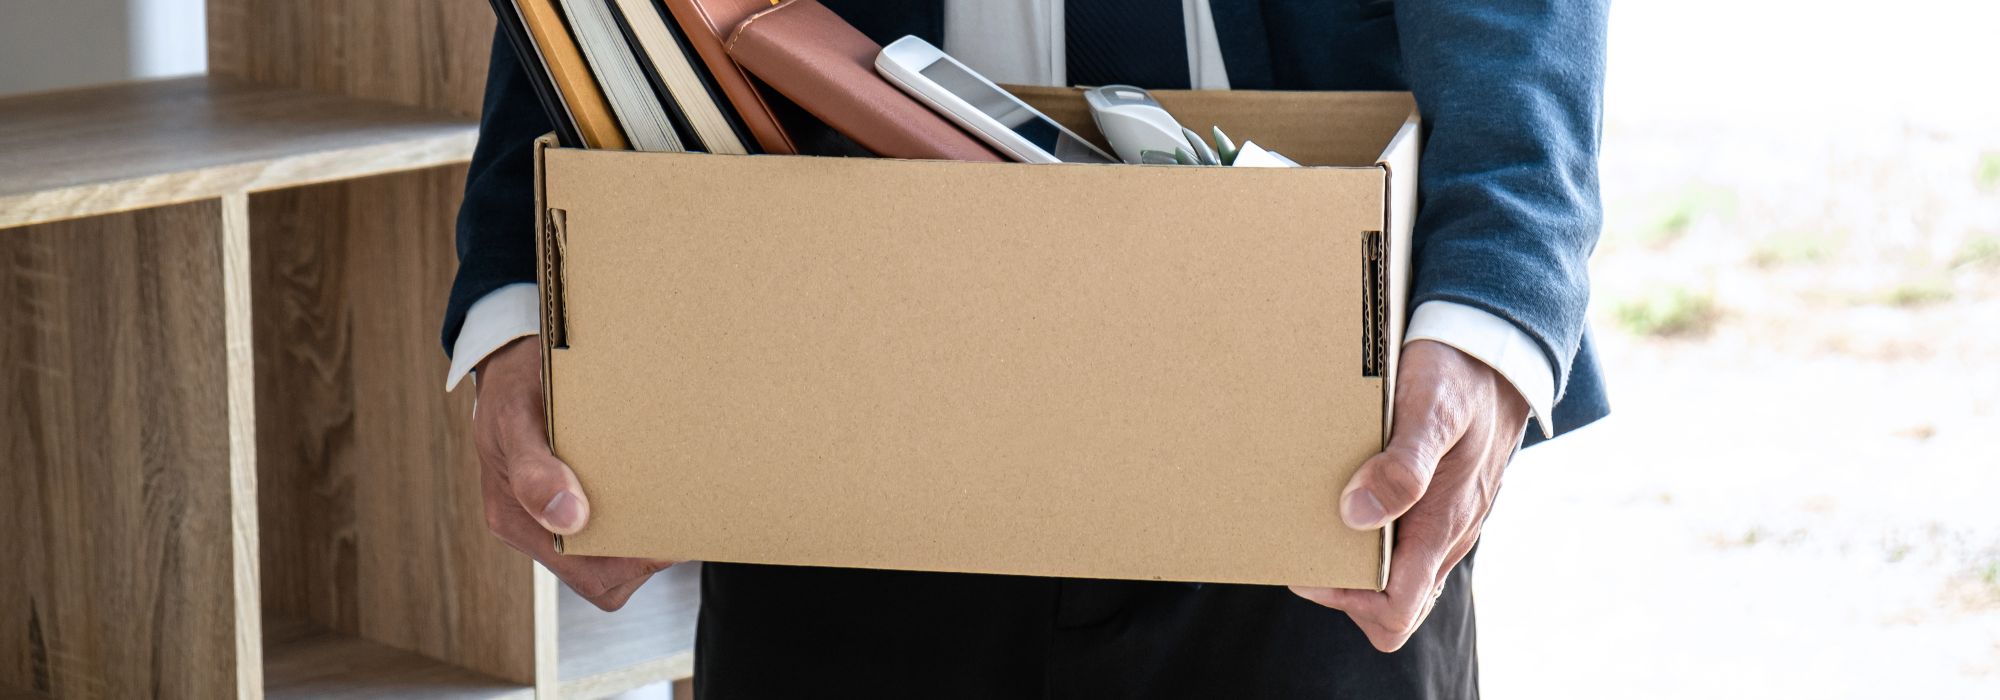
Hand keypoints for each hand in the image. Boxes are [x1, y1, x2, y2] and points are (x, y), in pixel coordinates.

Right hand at [474, 336, 673, 610]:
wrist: (509, 358)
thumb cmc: (511, 385)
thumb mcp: (515, 419)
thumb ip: (534, 473)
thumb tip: (570, 519)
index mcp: (515, 519)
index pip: (589, 576)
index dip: (634, 565)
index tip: (668, 532)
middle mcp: (535, 526)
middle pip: (608, 573)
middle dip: (647, 550)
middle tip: (681, 512)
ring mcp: (555, 514)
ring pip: (615, 552)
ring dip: (646, 529)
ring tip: (671, 494)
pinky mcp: (574, 494)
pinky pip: (613, 522)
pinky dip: (640, 508)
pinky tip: (655, 482)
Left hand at [1290, 340, 1528, 651]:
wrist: (1499, 350)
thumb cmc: (1460, 377)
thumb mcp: (1431, 411)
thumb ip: (1403, 466)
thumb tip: (1357, 515)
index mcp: (1442, 524)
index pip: (1396, 611)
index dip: (1347, 603)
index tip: (1309, 568)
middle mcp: (1447, 534)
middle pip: (1393, 603)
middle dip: (1344, 588)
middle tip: (1305, 544)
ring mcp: (1445, 520)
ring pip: (1399, 575)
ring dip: (1356, 562)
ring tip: (1316, 522)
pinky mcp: (1439, 501)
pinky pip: (1405, 542)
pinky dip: (1371, 536)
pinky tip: (1344, 498)